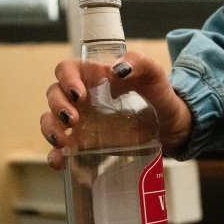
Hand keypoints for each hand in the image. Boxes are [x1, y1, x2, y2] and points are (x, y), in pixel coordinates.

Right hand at [41, 51, 192, 168]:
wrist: (173, 128)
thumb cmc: (161, 96)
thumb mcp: (155, 75)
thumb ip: (140, 63)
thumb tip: (117, 69)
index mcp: (95, 76)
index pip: (67, 69)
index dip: (66, 78)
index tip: (80, 94)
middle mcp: (83, 98)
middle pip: (55, 94)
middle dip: (57, 106)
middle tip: (72, 119)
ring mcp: (82, 121)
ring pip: (51, 120)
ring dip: (50, 129)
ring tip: (63, 141)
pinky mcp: (86, 143)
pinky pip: (62, 148)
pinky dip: (55, 154)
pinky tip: (59, 161)